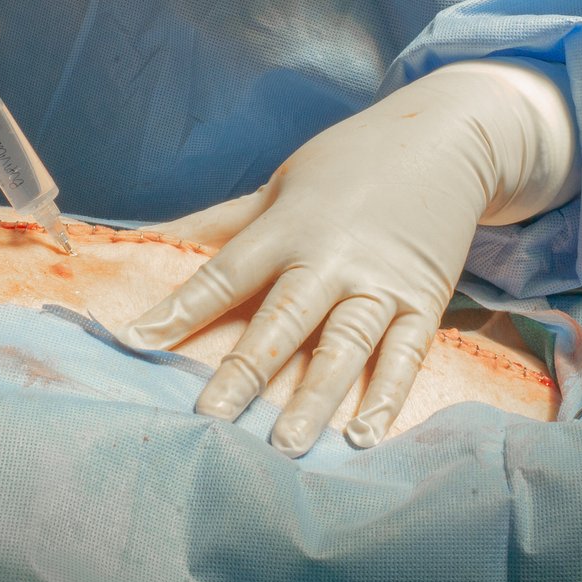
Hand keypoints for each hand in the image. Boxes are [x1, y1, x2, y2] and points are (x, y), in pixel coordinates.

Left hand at [122, 62, 578, 453]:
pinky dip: (387, 397)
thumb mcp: (280, 182)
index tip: (133, 343)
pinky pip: (405, 355)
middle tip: (209, 421)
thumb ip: (220, 222)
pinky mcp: (425, 300)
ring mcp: (382, 282)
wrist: (448, 135)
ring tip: (287, 445)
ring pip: (344, 346)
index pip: (224, 274)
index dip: (178, 310)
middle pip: (282, 321)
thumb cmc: (349, 163)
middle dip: (244, 372)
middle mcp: (333, 257)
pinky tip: (364, 436)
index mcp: (289, 226)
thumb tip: (144, 239)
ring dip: (316, 398)